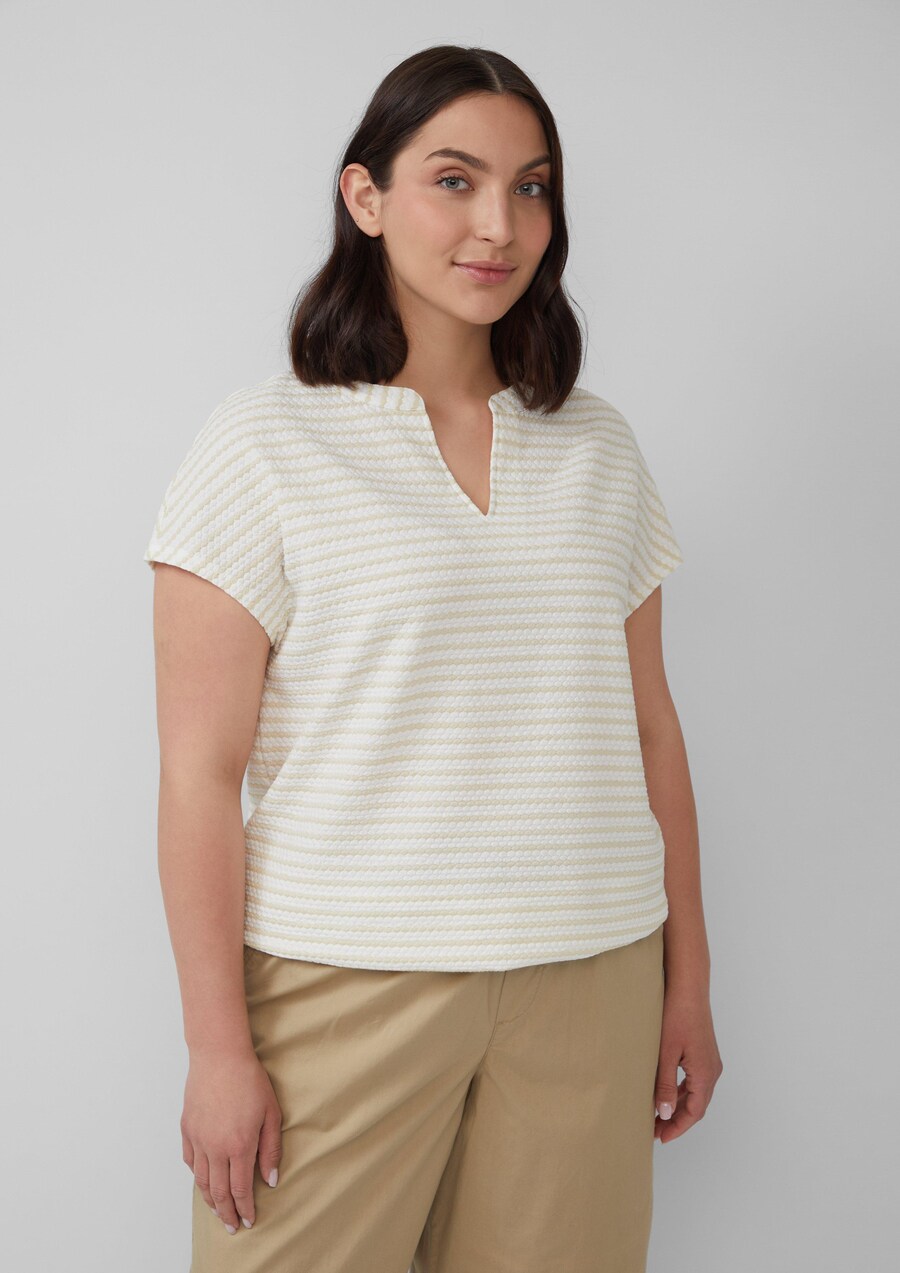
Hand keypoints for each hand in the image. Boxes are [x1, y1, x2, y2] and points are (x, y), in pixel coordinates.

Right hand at [181, 1049, 282, 1232]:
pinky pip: (191, 1162)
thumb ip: (271, 1149)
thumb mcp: (271, 1113)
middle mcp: (215, 1147)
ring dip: (210, 1201)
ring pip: (202, 1181)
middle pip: (219, 1192)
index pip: (240, 1189)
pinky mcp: (187, 1129)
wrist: (219, 1055)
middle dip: (227, 1214)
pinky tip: (205, 1181)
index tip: (249, 1221)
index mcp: (239, 1145)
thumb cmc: (249, 1079)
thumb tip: (270, 1179)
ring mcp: (198, 1139)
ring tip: (219, 1212)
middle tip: (233, 1227)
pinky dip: (198, 1177)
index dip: (245, 1209)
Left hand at [653, 984, 722, 1142]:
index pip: (694, 1113)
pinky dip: (680, 1091)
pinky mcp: (703, 1052)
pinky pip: (694, 1080)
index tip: (660, 1138)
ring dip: (678, 1106)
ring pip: (695, 1094)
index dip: (677, 1128)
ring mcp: (709, 1061)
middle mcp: (712, 1070)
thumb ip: (664, 1085)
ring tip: (656, 1114)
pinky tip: (665, 1092)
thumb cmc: (676, 1016)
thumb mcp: (665, 1054)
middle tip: (655, 1130)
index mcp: (705, 1074)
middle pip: (696, 1106)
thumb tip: (664, 1114)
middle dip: (676, 1120)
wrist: (687, 987)